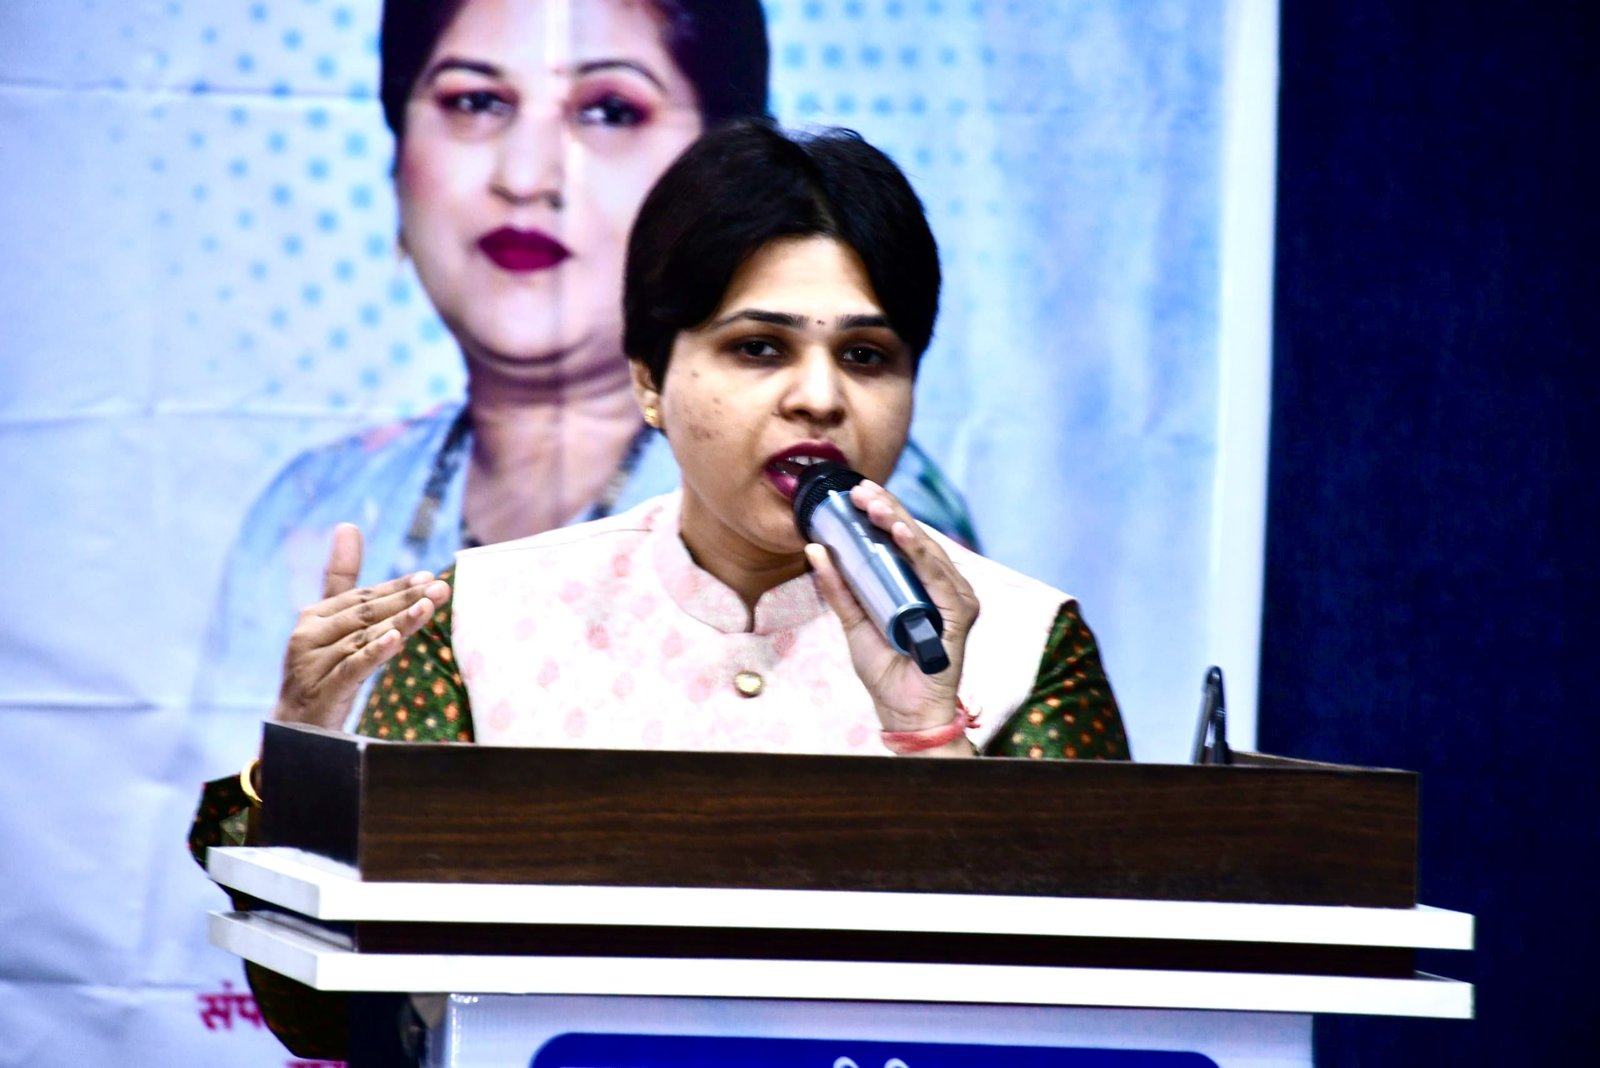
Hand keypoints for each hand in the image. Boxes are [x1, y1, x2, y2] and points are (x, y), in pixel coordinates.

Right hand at [272, 524, 451, 729]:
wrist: (295, 729)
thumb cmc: (321, 669)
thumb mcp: (333, 625)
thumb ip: (341, 578)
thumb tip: (348, 525)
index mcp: (315, 616)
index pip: (363, 596)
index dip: (397, 587)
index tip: (430, 577)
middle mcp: (310, 634)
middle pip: (366, 614)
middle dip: (405, 600)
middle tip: (440, 590)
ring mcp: (313, 663)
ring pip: (363, 638)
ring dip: (399, 622)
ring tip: (428, 609)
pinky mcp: (321, 690)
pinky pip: (352, 667)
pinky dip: (374, 653)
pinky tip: (396, 640)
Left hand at [805, 480, 979, 749]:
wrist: (903, 711)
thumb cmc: (886, 669)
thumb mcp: (853, 621)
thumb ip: (838, 587)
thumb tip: (815, 547)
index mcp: (919, 583)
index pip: (901, 539)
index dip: (881, 512)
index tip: (857, 492)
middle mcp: (941, 585)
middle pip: (914, 537)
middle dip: (887, 509)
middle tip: (861, 490)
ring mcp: (954, 597)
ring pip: (926, 550)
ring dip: (899, 523)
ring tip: (875, 504)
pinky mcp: (959, 613)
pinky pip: (938, 576)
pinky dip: (920, 554)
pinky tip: (902, 534)